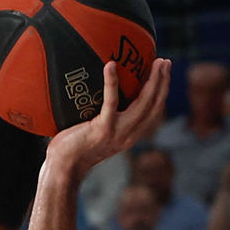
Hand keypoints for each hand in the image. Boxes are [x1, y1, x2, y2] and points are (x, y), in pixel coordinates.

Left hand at [45, 58, 170, 179]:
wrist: (63, 168)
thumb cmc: (72, 149)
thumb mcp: (94, 133)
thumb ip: (103, 119)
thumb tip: (96, 95)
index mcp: (130, 135)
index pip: (153, 112)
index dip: (162, 92)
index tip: (165, 73)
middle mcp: (129, 135)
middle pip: (154, 105)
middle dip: (163, 82)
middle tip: (165, 61)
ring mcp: (117, 132)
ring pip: (143, 103)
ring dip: (153, 81)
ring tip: (155, 61)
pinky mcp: (103, 129)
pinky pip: (110, 101)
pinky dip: (112, 82)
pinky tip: (111, 65)